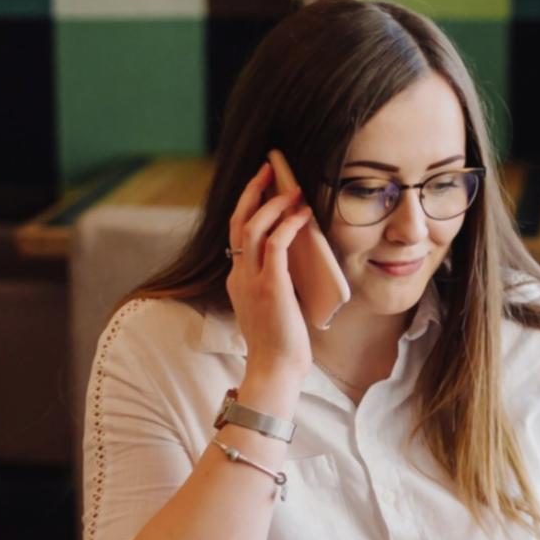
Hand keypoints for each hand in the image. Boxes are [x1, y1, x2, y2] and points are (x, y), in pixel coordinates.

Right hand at [226, 161, 313, 384]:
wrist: (276, 370)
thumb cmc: (282, 344)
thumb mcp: (275, 305)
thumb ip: (277, 282)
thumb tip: (298, 261)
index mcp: (238, 280)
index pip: (237, 233)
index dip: (249, 205)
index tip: (264, 186)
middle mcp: (239, 276)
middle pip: (238, 221)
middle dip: (253, 191)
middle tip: (269, 169)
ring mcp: (252, 280)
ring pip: (253, 227)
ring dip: (273, 203)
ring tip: (292, 189)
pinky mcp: (270, 286)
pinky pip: (275, 245)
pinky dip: (288, 225)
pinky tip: (302, 214)